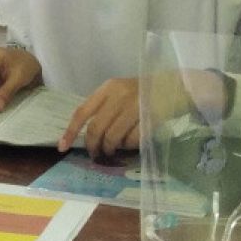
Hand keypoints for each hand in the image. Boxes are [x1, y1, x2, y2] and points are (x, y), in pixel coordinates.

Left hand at [62, 70, 226, 158]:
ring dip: (111, 148)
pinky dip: (130, 146)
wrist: (177, 86)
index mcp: (108, 88)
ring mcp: (135, 106)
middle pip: (97, 128)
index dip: (71, 131)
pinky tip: (132, 143)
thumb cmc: (145, 91)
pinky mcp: (150, 118)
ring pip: (113, 137)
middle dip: (93, 146)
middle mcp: (119, 95)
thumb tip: (89, 134)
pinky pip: (133, 140)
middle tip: (96, 154)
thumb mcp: (122, 91)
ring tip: (113, 150)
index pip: (83, 111)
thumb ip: (106, 107)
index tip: (63, 147)